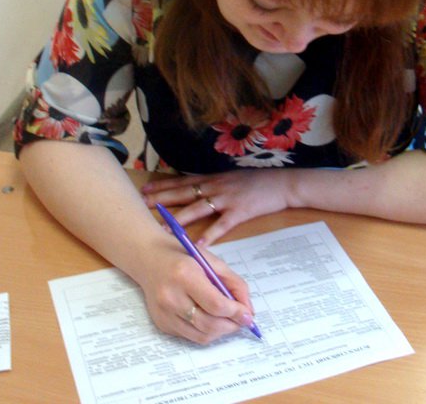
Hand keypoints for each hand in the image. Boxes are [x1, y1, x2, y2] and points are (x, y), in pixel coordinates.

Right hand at [137, 238, 255, 344]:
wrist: (149, 259)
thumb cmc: (182, 256)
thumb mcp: (211, 261)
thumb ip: (233, 283)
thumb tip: (247, 310)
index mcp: (184, 275)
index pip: (215, 304)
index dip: (236, 312)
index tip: (248, 315)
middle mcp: (170, 296)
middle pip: (209, 324)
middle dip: (232, 325)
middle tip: (242, 320)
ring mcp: (164, 313)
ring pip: (201, 335)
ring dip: (221, 332)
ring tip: (229, 320)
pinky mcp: (162, 324)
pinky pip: (191, 336)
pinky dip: (206, 332)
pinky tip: (210, 319)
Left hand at [141, 170, 294, 243]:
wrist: (283, 183)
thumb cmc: (259, 182)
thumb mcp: (232, 179)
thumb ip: (215, 185)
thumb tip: (198, 193)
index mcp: (214, 179)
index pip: (183, 182)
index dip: (163, 186)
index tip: (145, 190)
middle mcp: (216, 187)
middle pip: (184, 193)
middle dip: (162, 199)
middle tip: (142, 206)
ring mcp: (227, 198)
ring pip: (198, 209)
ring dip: (179, 219)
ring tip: (163, 230)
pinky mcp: (240, 211)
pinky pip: (221, 225)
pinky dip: (209, 236)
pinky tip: (199, 246)